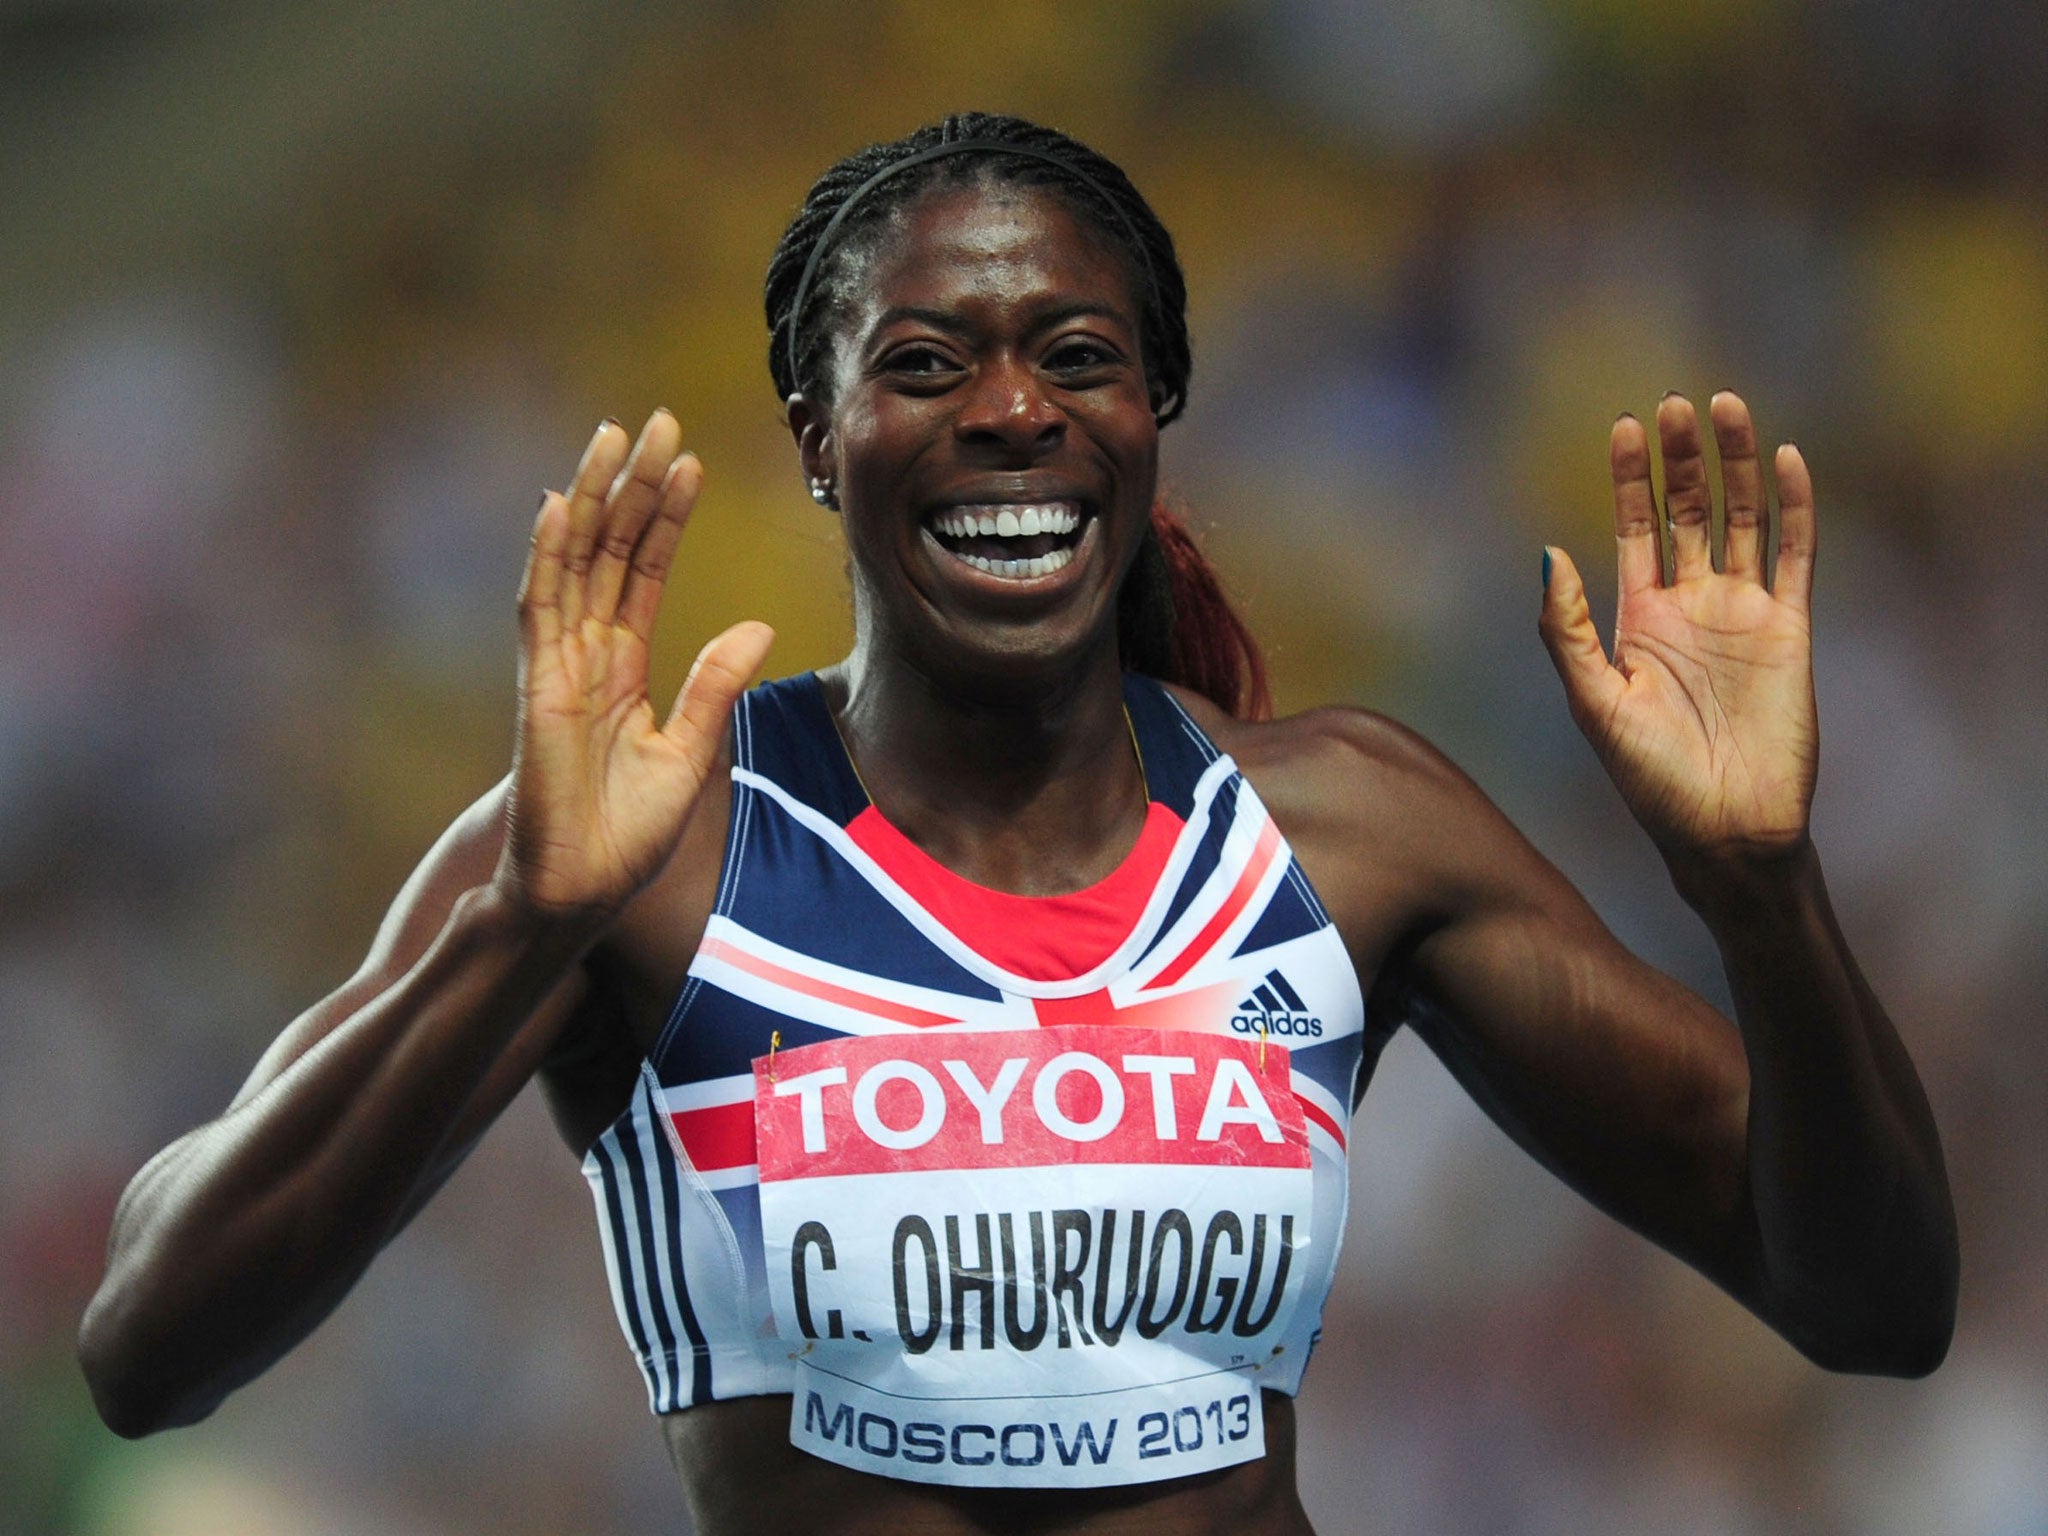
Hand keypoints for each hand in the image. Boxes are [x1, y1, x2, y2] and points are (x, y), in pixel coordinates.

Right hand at [496, 412, 774, 918]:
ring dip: (591, 498)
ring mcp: (557, 668)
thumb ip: (713, 687)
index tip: (689, 462)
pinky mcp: (539, 691)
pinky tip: (556, 505)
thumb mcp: (689, 755)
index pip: (645, 573)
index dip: (665, 517)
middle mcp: (587, 657)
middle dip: (633, 486)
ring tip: (614, 436)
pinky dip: (546, 556)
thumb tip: (757, 625)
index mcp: (623, 671)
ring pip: (573, 563)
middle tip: (656, 420)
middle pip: (610, 551)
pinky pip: (539, 611)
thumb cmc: (626, 837)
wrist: (580, 894)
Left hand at [1539, 391, 1816, 868]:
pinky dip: (1794, 507)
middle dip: (1680, 459)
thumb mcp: (1594, 700)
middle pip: (1688, 511)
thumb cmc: (1650, 779)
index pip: (1635, 528)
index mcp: (1637, 619)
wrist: (1724, 832)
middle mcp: (1691, 606)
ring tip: (1727, 407)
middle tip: (1674, 403)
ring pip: (1741, 520)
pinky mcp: (1790, 630)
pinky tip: (1787, 460)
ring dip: (1736, 465)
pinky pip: (1796, 555)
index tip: (1624, 424)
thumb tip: (1547, 551)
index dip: (1629, 478)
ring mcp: (1743, 613)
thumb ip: (1566, 628)